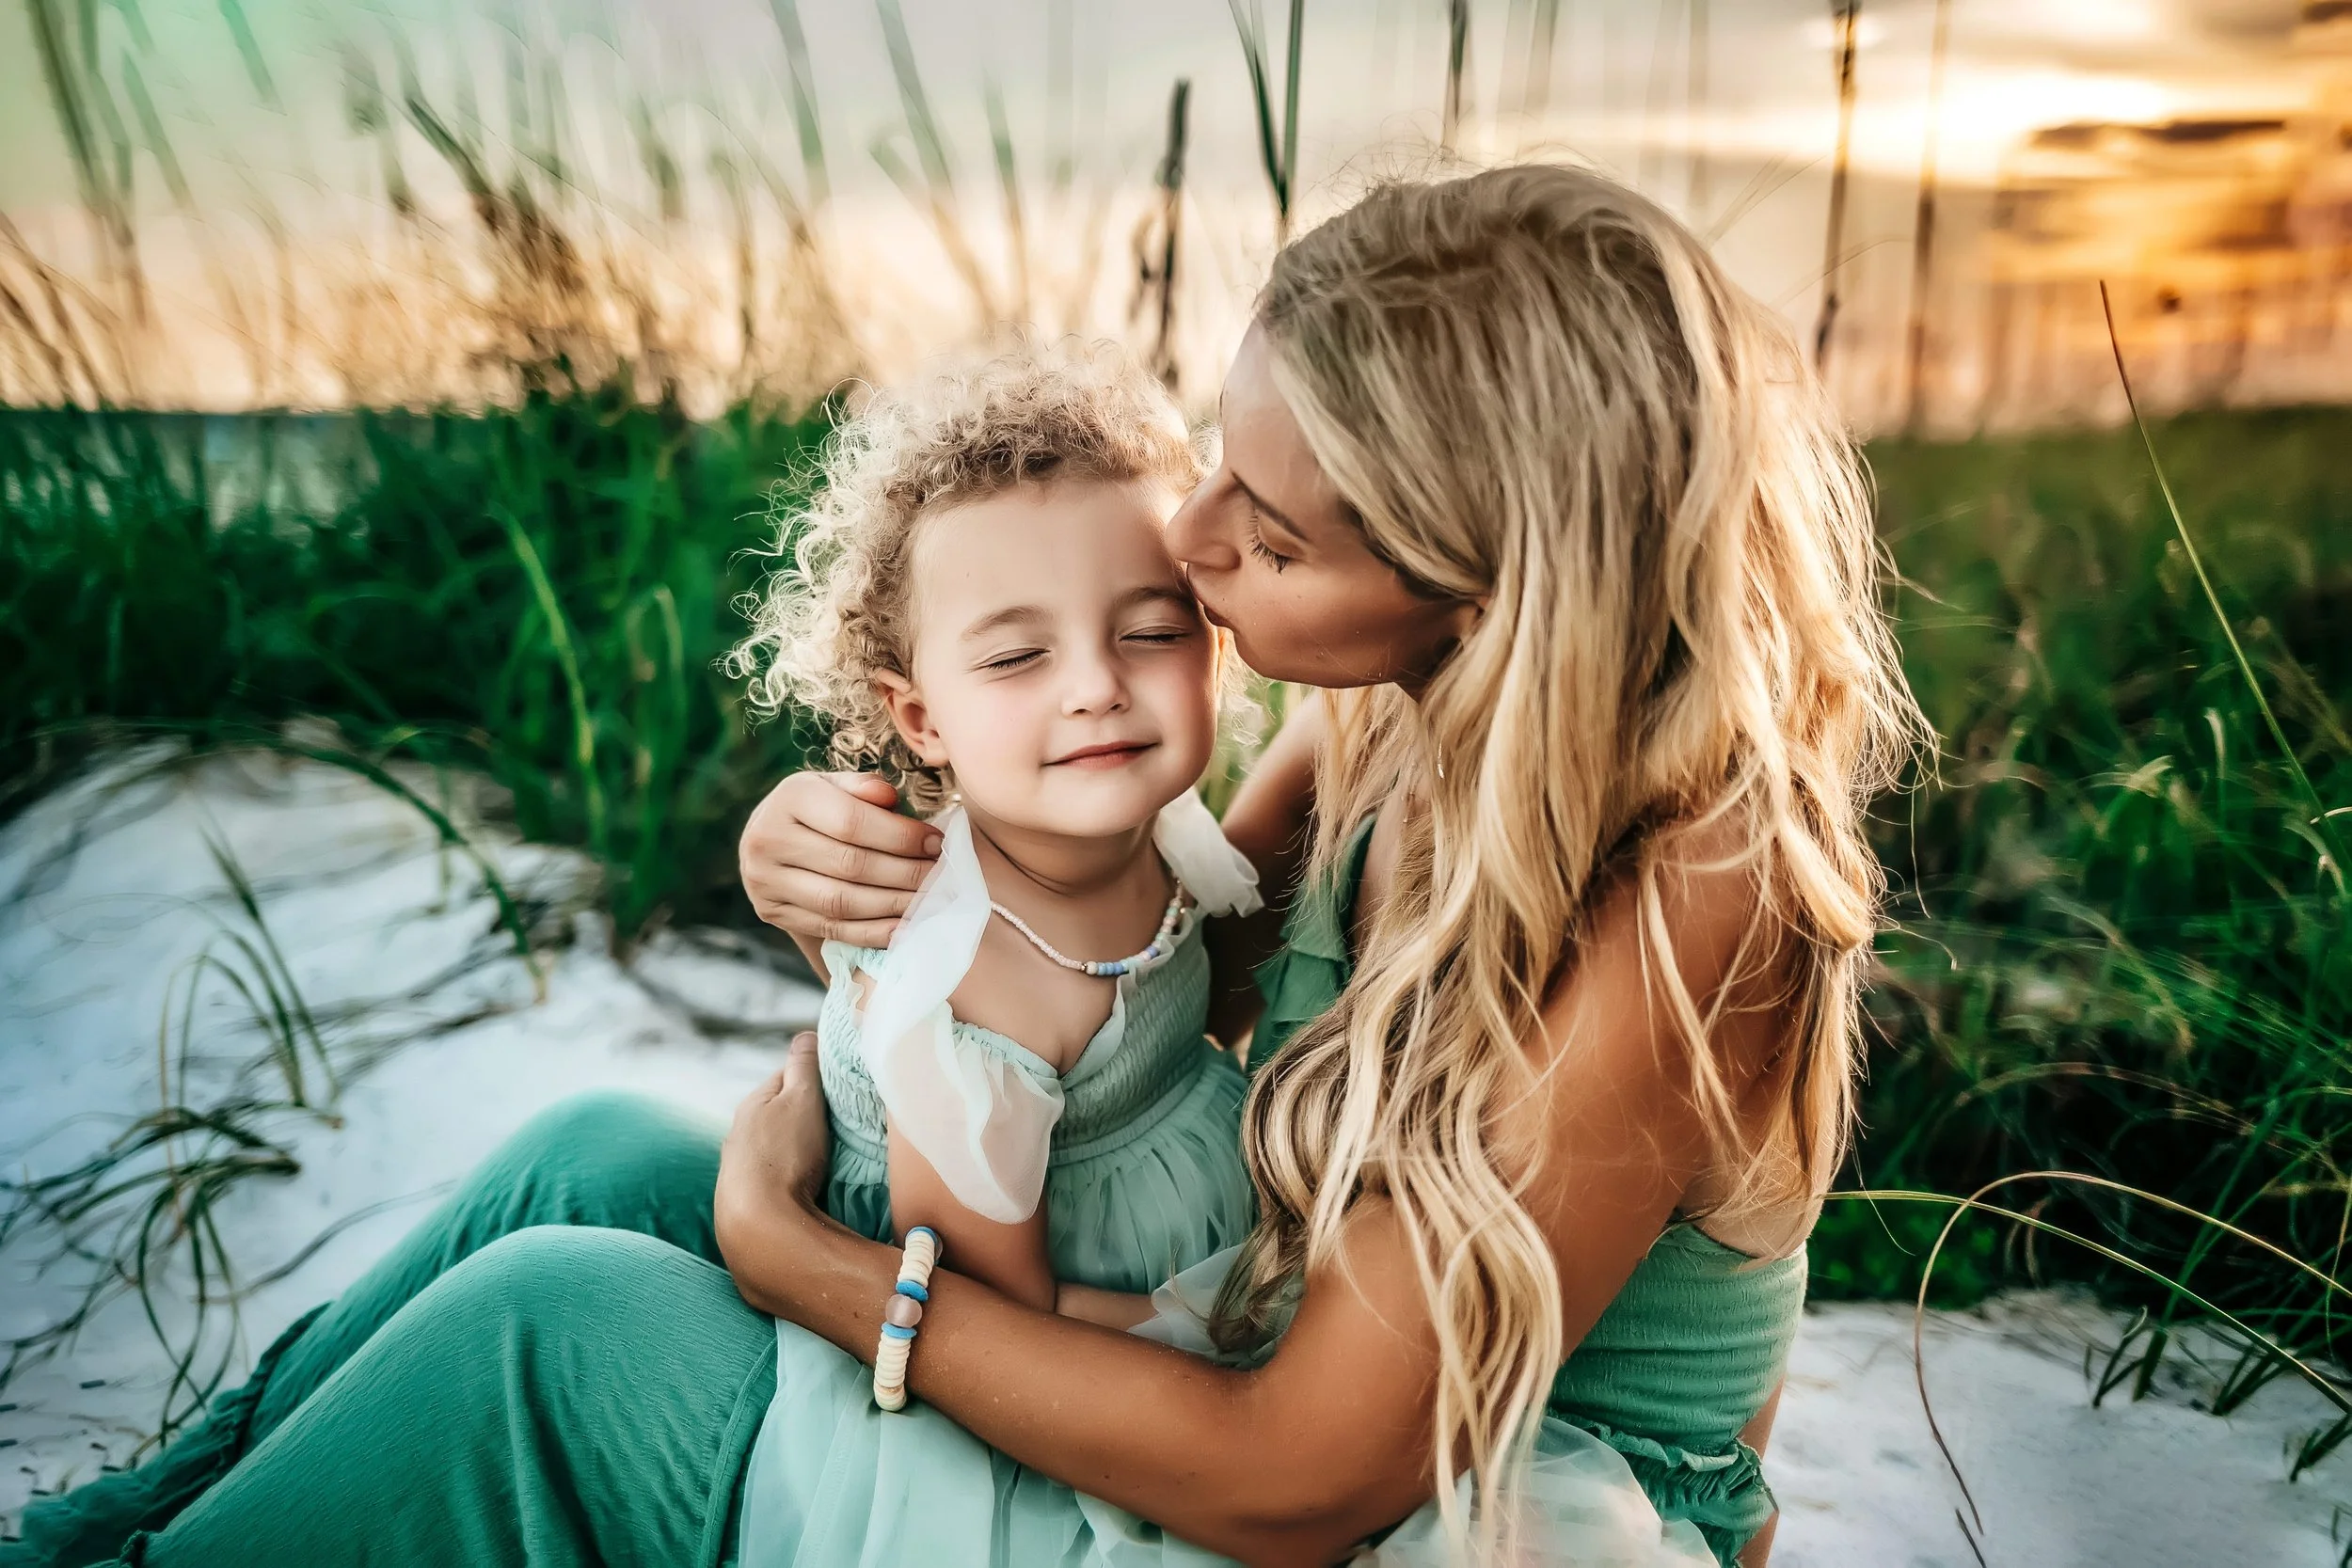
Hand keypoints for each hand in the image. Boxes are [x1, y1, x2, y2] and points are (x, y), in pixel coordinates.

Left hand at [716, 1033, 832, 1234]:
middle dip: (807, 1113)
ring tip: (826, 1154)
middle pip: (781, 1112)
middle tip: (840, 1121)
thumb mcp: (801, 1098)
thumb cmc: (784, 1153)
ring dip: (797, 1145)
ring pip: (776, 1144)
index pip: (786, 1075)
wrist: (758, 1223)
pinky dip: (790, 1172)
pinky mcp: (746, 1196)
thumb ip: (805, 1064)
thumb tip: (805, 1034)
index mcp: (753, 1102)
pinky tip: (804, 1183)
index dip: (815, 1075)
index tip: (840, 1085)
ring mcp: (740, 1166)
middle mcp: (740, 1131)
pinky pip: (774, 1173)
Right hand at [738, 771, 942, 946]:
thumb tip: (888, 796)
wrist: (769, 839)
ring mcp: (765, 880)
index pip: (852, 822)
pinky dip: (873, 932)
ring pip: (841, 901)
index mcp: (790, 798)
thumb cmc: (817, 808)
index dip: (900, 836)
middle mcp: (768, 838)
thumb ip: (863, 787)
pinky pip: (831, 928)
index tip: (936, 843)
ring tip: (929, 901)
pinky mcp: (772, 912)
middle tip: (940, 877)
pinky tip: (905, 926)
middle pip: (850, 865)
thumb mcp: (835, 785)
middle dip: (905, 873)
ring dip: (894, 905)